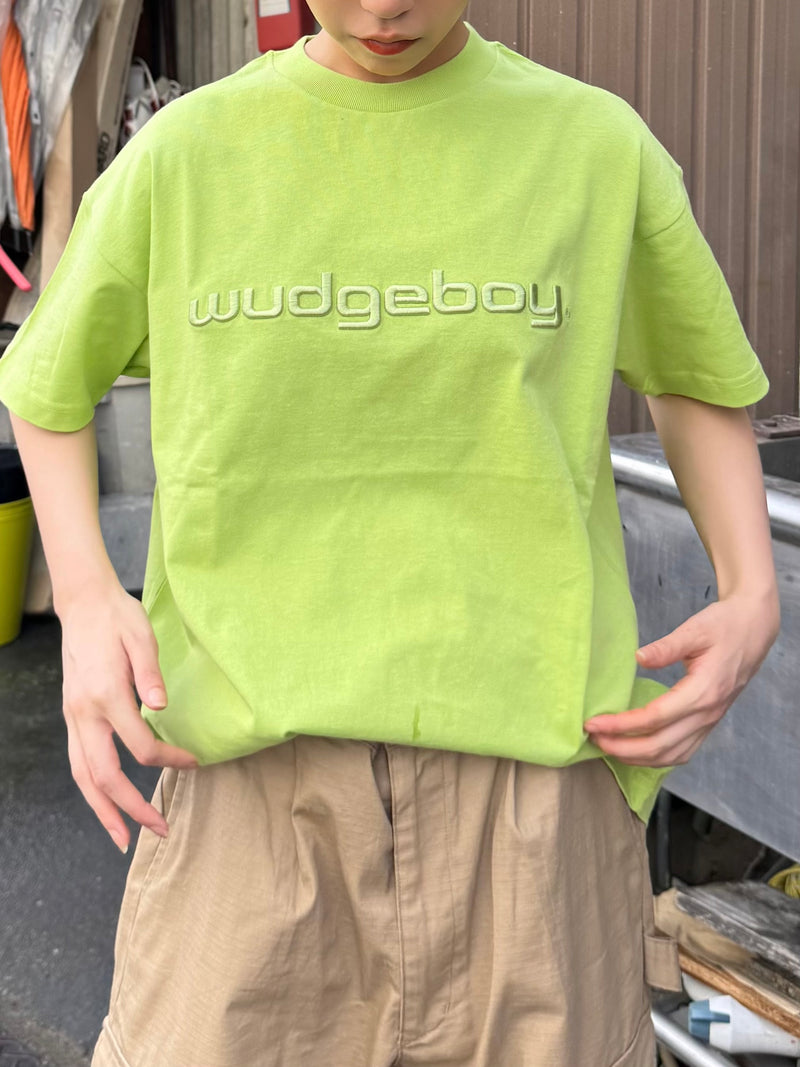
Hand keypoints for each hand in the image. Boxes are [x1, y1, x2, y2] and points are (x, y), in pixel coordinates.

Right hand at [59, 582, 196, 852]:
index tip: (193, 763)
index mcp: (106, 695)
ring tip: (124, 837)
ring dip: (104, 810)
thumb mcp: (142, 637)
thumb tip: (162, 706)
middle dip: (131, 808)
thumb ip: (150, 673)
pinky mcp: (73, 716)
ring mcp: (74, 717)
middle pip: (104, 775)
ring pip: (82, 777)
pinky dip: (92, 790)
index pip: (139, 746)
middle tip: (160, 830)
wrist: (84, 605)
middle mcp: (84, 712)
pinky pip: (78, 763)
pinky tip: (107, 803)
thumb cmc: (118, 619)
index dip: (168, 760)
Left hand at [584, 592, 778, 766]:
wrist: (753, 630)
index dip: (621, 725)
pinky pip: (681, 752)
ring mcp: (710, 722)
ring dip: (637, 758)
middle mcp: (708, 713)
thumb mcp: (695, 629)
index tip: (594, 723)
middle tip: (592, 739)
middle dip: (622, 748)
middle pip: (660, 745)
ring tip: (608, 747)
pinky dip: (656, 758)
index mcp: (703, 691)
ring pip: (671, 755)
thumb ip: (667, 646)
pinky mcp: (708, 723)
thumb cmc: (724, 626)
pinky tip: (635, 751)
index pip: (655, 718)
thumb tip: (639, 658)